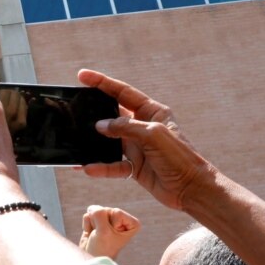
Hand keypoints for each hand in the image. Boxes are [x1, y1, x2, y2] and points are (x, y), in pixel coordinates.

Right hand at [78, 69, 212, 209]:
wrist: (191, 189)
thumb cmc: (179, 157)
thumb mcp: (152, 134)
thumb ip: (124, 127)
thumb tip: (99, 125)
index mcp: (152, 111)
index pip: (122, 92)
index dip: (102, 82)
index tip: (82, 76)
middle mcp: (142, 126)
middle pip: (112, 114)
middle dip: (93, 112)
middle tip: (73, 107)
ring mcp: (136, 146)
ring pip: (107, 141)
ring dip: (92, 143)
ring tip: (75, 142)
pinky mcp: (133, 165)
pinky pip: (111, 164)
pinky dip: (100, 167)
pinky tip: (88, 168)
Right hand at [78, 205, 140, 259]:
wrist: (91, 257)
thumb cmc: (103, 248)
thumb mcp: (103, 231)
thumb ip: (99, 213)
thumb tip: (92, 208)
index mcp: (132, 223)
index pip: (116, 212)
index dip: (110, 225)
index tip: (112, 236)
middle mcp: (122, 219)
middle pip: (106, 210)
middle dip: (100, 224)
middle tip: (103, 236)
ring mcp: (109, 219)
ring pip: (96, 211)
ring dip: (93, 224)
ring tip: (97, 235)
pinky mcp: (97, 220)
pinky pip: (89, 215)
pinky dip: (87, 225)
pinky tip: (92, 233)